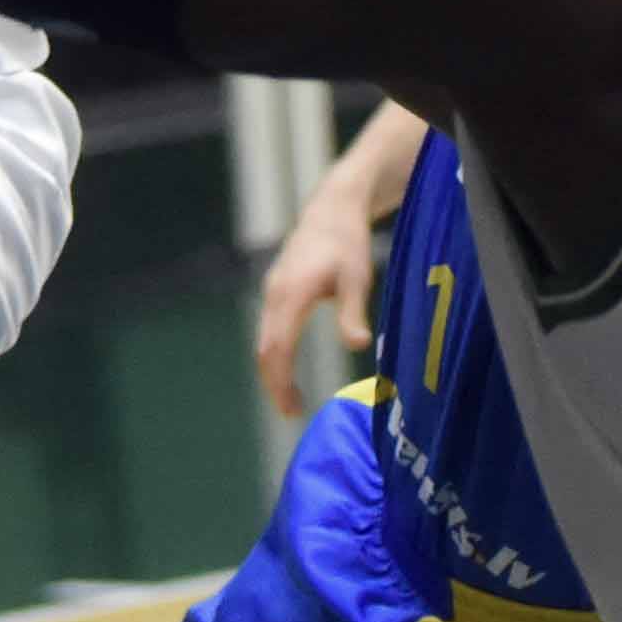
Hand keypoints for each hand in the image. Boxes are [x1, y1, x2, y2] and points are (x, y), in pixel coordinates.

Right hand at [252, 167, 388, 418]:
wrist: (332, 208)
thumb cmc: (348, 243)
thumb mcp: (357, 278)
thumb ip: (353, 312)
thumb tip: (357, 346)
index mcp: (291, 294)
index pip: (277, 349)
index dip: (280, 383)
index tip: (292, 410)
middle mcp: (274, 294)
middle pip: (264, 349)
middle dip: (274, 384)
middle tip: (291, 412)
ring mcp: (272, 290)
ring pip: (264, 340)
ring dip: (274, 371)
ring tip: (291, 398)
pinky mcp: (276, 289)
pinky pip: (269, 329)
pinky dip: (275, 354)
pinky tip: (289, 368)